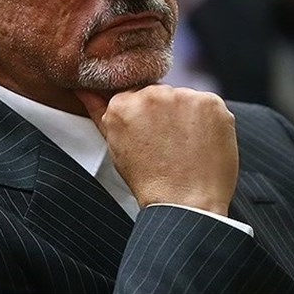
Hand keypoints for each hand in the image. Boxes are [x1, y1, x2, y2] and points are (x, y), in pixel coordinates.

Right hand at [76, 85, 238, 215]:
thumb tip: (82, 90)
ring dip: (188, 116)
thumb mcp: (115, 146)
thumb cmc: (148, 179)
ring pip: (186, 98)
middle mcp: (151, 93)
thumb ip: (98, 112)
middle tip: (170, 144)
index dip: (147, 116)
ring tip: (187, 146)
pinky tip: (203, 143)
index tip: (152, 136)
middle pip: (161, 93)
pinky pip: (209, 105)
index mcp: (122, 103)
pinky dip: (209, 121)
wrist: (185, 204)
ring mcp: (183, 96)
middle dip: (167, 113)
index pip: (138, 95)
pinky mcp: (211, 102)